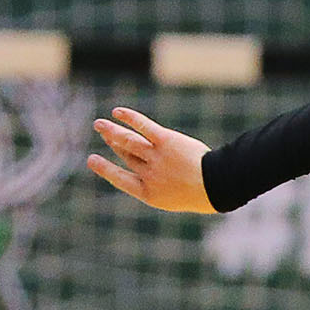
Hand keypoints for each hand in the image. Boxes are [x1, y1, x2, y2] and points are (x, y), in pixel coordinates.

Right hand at [87, 108, 215, 213]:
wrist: (217, 185)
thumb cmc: (204, 194)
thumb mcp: (178, 196)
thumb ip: (161, 183)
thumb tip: (147, 168)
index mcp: (149, 194)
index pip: (121, 179)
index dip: (105, 169)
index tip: (92, 160)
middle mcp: (149, 175)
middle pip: (127, 154)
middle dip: (112, 141)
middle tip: (101, 129)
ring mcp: (156, 157)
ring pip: (128, 141)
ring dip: (112, 131)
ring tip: (100, 124)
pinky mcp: (165, 141)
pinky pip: (143, 127)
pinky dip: (129, 118)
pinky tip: (118, 112)